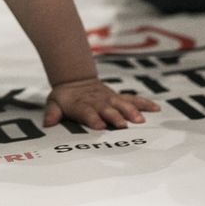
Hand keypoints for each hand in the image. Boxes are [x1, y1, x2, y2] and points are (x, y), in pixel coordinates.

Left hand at [43, 77, 158, 128]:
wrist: (76, 80)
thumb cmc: (65, 98)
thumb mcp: (54, 103)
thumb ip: (52, 113)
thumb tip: (48, 123)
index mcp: (82, 105)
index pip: (87, 112)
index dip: (93, 118)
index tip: (99, 125)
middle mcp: (98, 102)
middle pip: (107, 109)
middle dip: (115, 117)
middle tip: (123, 125)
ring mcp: (110, 99)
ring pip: (123, 104)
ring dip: (131, 111)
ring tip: (141, 120)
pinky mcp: (119, 98)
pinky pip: (133, 100)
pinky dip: (144, 104)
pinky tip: (156, 109)